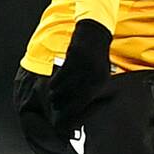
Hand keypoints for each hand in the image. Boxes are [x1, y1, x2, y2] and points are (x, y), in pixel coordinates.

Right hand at [48, 19, 112, 135]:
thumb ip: (90, 89)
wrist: (95, 33)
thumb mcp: (98, 73)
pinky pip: (61, 75)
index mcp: (101, 82)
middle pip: (75, 97)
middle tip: (56, 108)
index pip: (86, 102)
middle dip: (64, 105)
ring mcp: (85, 66)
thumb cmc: (95, 57)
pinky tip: (52, 86)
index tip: (65, 119)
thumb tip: (78, 107)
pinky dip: (55, 82)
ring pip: (66, 87)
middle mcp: (94, 76)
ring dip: (57, 94)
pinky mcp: (75, 57)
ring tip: (53, 97)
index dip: (74, 112)